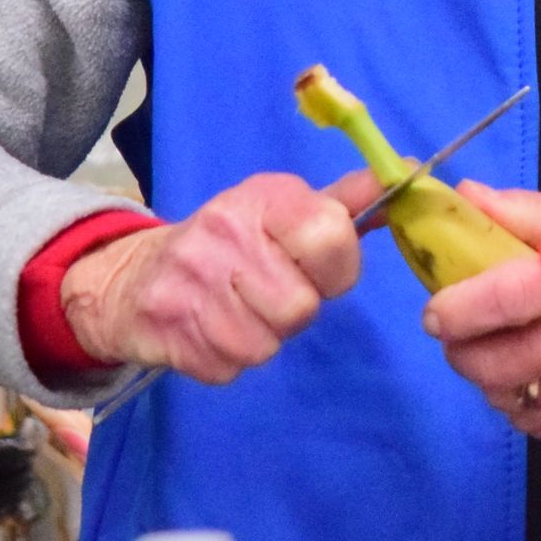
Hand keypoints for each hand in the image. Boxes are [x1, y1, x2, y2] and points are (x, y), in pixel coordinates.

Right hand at [60, 172, 364, 382]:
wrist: (135, 276)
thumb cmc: (229, 243)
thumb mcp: (281, 209)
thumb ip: (343, 202)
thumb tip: (405, 172)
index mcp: (259, 199)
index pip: (332, 237)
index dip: (334, 266)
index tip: (314, 266)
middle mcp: (222, 234)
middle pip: (300, 307)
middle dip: (293, 308)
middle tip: (269, 291)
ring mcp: (190, 285)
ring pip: (266, 344)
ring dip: (261, 335)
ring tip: (239, 309)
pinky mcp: (170, 334)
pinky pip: (230, 367)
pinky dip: (227, 356)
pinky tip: (211, 328)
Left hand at [417, 184, 540, 437]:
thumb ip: (524, 211)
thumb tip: (466, 196)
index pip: (509, 299)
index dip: (463, 309)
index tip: (436, 313)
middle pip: (505, 361)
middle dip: (465, 352)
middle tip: (454, 336)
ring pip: (514, 395)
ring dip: (487, 377)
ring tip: (488, 353)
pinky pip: (534, 420)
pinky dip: (515, 403)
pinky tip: (520, 379)